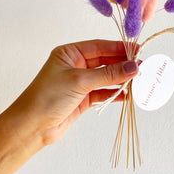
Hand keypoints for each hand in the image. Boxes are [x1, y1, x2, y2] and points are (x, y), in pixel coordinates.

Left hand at [6, 39, 138, 145]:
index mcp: (70, 53)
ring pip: (105, 77)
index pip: (99, 46)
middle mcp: (75, 65)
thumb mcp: (80, 81)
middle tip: (141, 66)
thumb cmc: (47, 97)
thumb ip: (108, 74)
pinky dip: (114, 93)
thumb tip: (132, 66)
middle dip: (122, 64)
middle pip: (104, 61)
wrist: (32, 127)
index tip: (137, 49)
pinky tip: (126, 94)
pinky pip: (103, 92)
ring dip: (120, 79)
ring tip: (137, 79)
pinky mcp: (83, 98)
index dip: (119, 47)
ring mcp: (80, 82)